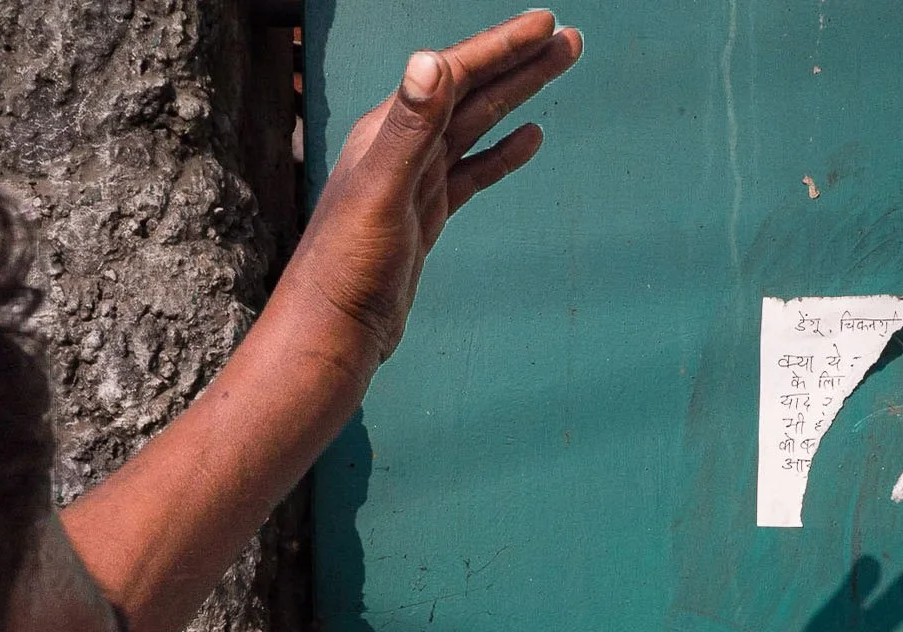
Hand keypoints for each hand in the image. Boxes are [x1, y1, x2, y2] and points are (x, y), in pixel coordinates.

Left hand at [281, 10, 582, 373]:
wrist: (333, 330)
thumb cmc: (346, 268)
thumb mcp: (380, 192)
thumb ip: (407, 129)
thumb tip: (431, 63)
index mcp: (390, 131)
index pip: (455, 74)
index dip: (502, 47)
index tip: (546, 24)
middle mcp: (401, 147)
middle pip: (472, 92)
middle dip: (521, 62)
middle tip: (568, 39)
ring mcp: (416, 181)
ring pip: (476, 125)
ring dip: (518, 95)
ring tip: (556, 69)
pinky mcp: (425, 214)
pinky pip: (473, 171)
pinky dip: (503, 152)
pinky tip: (530, 139)